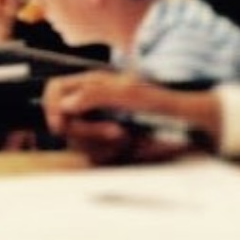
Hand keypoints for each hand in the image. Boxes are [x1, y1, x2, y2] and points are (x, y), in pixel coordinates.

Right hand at [42, 70, 218, 164]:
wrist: (187, 125)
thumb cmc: (161, 102)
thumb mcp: (127, 94)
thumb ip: (93, 96)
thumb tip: (65, 104)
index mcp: (92, 84)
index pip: (55, 90)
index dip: (51, 106)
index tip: (61, 124)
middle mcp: (91, 104)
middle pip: (64, 122)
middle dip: (88, 132)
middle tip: (117, 132)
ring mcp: (98, 125)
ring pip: (78, 142)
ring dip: (103, 145)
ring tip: (129, 138)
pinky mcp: (107, 145)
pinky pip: (94, 156)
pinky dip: (112, 154)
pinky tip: (130, 147)